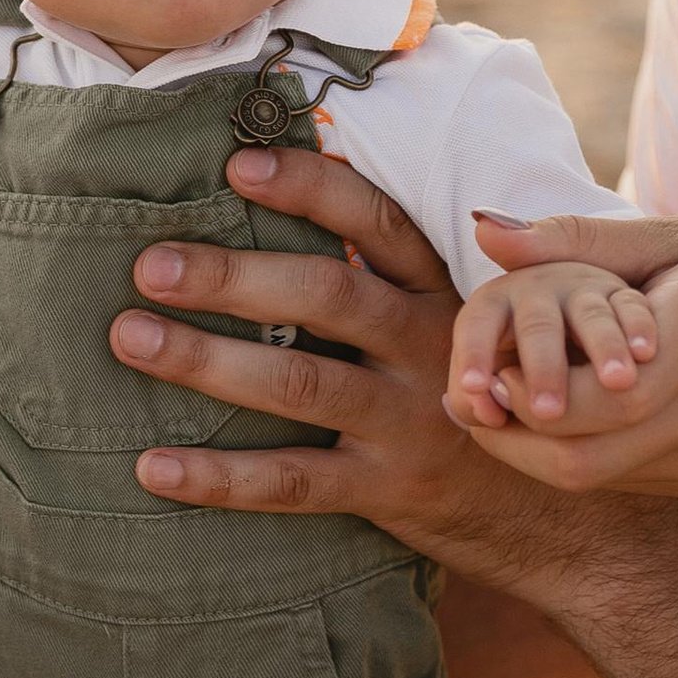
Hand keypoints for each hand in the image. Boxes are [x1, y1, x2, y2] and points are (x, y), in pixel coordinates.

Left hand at [102, 144, 571, 587]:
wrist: (547, 512)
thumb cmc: (471, 389)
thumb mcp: (453, 320)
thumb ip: (385, 270)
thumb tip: (278, 195)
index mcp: (439, 291)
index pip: (376, 222)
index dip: (310, 187)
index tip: (236, 165)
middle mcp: (427, 346)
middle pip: (328, 295)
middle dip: (235, 275)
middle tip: (152, 264)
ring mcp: (407, 421)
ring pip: (300, 383)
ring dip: (208, 359)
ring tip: (131, 337)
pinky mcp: (386, 490)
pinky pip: (293, 482)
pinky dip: (219, 477)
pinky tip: (151, 467)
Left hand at [455, 212, 677, 496]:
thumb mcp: (677, 234)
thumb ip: (578, 238)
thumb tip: (483, 231)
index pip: (608, 393)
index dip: (533, 394)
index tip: (484, 368)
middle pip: (590, 456)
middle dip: (514, 436)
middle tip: (469, 397)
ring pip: (601, 480)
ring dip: (536, 452)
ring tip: (497, 404)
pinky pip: (625, 482)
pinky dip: (577, 457)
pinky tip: (551, 421)